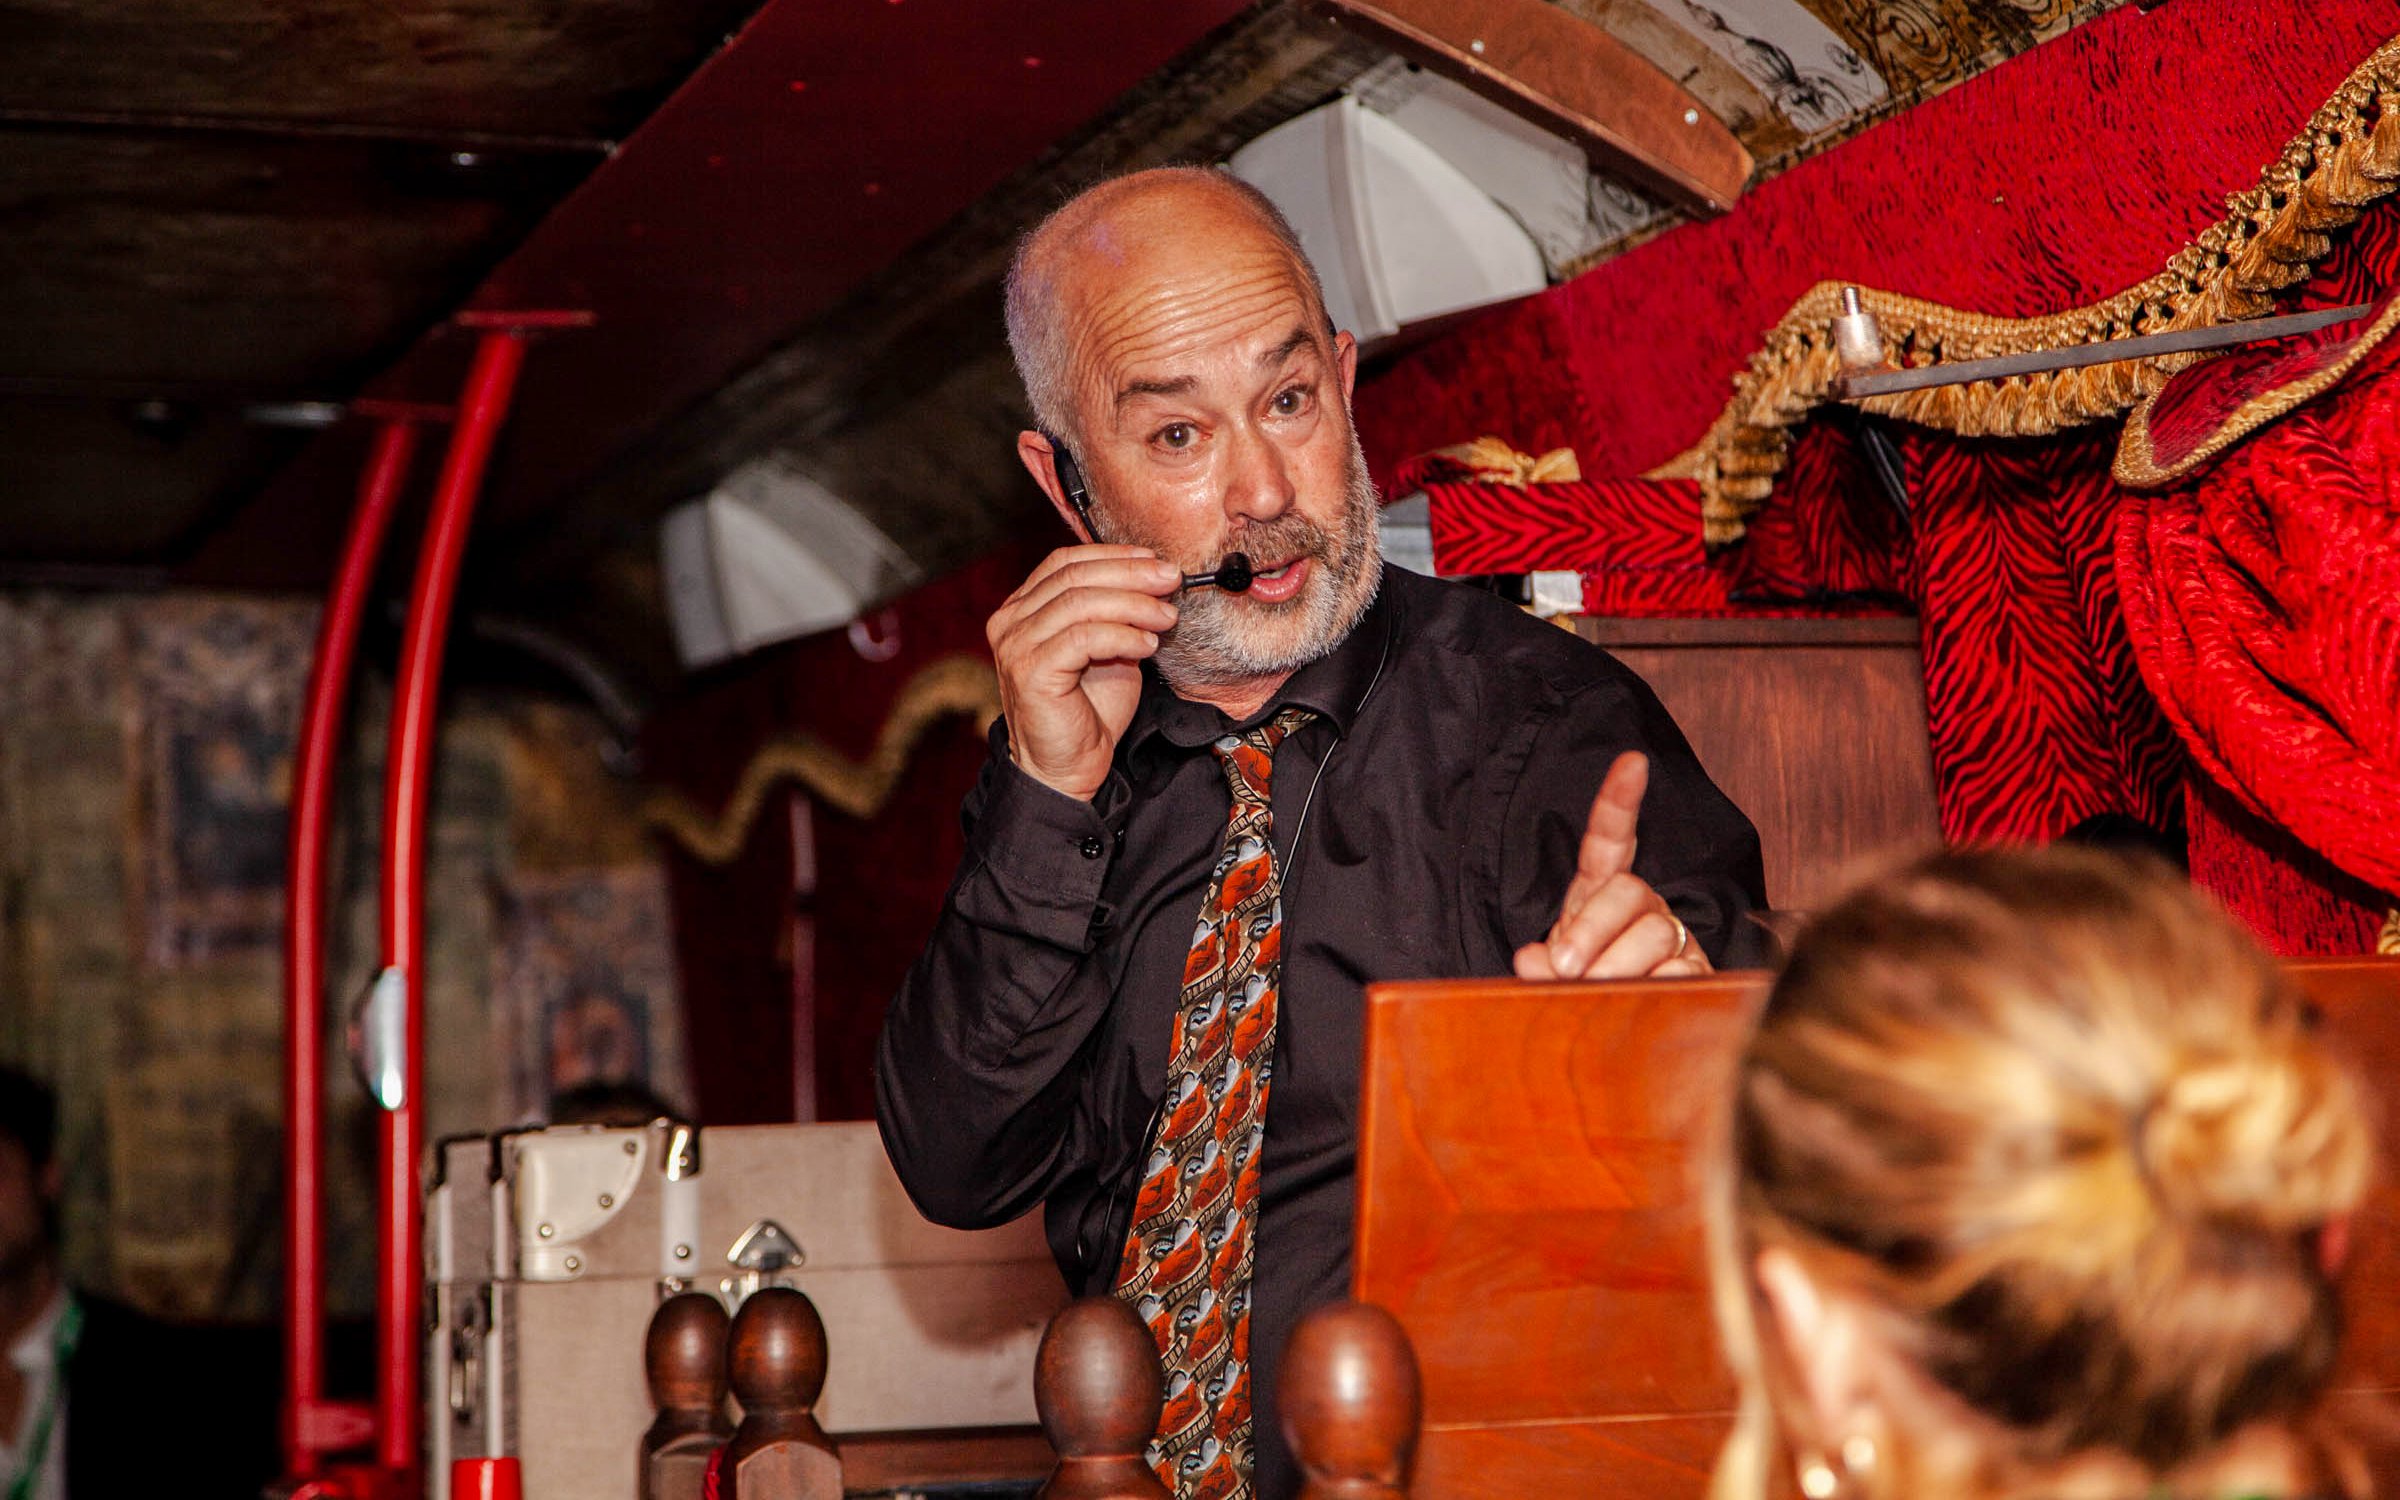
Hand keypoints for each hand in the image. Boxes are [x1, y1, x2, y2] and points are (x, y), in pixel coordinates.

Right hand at [986, 545, 1181, 800]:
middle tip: (1171, 579)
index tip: (1155, 561)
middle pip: (1073, 576)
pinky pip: (1083, 637)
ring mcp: (1015, 645)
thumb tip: (1156, 579)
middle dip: (1130, 574)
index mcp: (1022, 609)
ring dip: (1133, 605)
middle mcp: (1010, 622)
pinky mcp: (1030, 670)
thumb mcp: (1108, 649)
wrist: (1069, 768)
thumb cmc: (1089, 711)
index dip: (1113, 556)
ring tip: (1167, 617)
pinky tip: (1147, 644)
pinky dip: (1122, 635)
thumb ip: (1117, 613)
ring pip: (1080, 602)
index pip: (1065, 562)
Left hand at [1513, 751, 1711, 980]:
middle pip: (1630, 891)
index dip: (1619, 801)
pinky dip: (1653, 988)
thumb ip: (1536, 965)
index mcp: (1601, 891)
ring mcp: (1675, 935)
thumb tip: (1532, 961)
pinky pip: (1683, 971)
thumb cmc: (1580, 985)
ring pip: (1657, 933)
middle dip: (1593, 929)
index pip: (1610, 839)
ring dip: (1619, 965)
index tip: (1632, 761)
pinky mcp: (1697, 971)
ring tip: (1596, 991)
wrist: (1619, 1020)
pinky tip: (1638, 999)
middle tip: (1567, 967)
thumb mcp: (1549, 972)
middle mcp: (1644, 904)